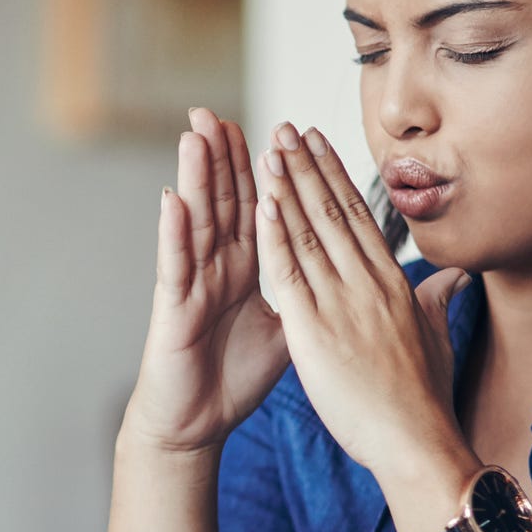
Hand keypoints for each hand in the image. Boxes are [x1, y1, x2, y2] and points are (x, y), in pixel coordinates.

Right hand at [118, 108, 291, 454]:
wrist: (197, 421)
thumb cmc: (235, 376)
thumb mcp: (291, 330)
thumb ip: (318, 295)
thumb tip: (358, 278)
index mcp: (247, 267)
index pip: (260, 206)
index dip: (270, 169)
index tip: (279, 129)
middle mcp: (216, 267)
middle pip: (223, 200)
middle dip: (222, 155)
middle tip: (216, 110)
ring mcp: (192, 283)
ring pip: (196, 219)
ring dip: (195, 175)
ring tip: (196, 133)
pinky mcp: (174, 309)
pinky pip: (175, 264)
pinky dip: (174, 231)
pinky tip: (172, 198)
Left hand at [250, 122, 473, 478]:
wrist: (416, 443)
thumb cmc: (425, 402)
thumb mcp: (436, 341)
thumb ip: (437, 302)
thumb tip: (455, 277)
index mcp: (393, 285)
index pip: (359, 219)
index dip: (335, 178)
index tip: (318, 144)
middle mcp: (368, 284)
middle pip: (332, 213)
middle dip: (307, 166)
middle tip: (285, 128)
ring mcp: (341, 303)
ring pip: (308, 232)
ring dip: (286, 186)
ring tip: (268, 148)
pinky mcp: (313, 328)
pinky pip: (288, 270)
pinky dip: (274, 233)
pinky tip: (261, 202)